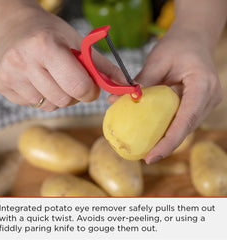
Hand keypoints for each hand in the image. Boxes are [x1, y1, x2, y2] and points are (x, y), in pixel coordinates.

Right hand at [0, 5, 123, 110]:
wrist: (14, 26)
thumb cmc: (51, 34)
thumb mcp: (78, 42)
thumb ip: (102, 66)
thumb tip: (123, 85)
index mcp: (45, 46)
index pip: (78, 86)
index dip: (90, 91)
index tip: (90, 86)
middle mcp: (23, 62)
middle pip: (64, 100)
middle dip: (74, 94)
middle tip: (70, 79)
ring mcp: (10, 76)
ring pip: (50, 106)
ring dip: (59, 96)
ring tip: (53, 77)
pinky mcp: (2, 87)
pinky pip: (35, 105)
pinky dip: (43, 96)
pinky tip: (38, 80)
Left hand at [109, 25, 222, 163]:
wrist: (195, 37)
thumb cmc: (178, 44)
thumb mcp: (157, 60)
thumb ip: (141, 82)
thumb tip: (115, 100)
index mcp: (202, 85)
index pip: (185, 120)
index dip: (168, 142)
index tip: (151, 157)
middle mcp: (210, 96)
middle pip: (186, 128)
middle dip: (166, 145)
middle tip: (145, 156)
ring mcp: (208, 101)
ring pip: (186, 127)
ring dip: (168, 138)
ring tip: (148, 148)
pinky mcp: (201, 103)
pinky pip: (185, 120)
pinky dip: (171, 128)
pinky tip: (156, 132)